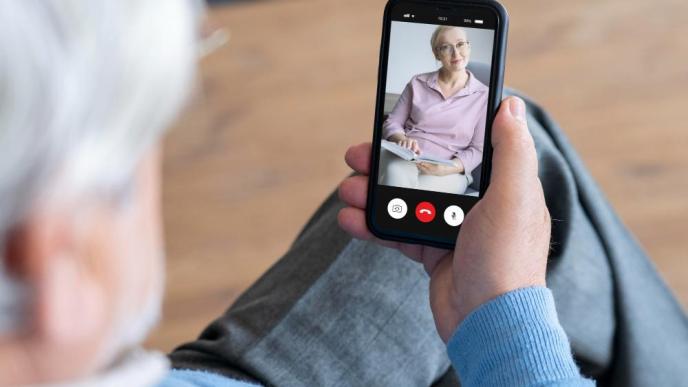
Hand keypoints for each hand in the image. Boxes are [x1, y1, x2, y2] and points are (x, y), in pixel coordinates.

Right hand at [338, 97, 549, 341]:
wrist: (489, 323)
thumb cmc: (506, 260)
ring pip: (404, 200)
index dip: (431, 132)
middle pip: (423, 171)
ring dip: (372, 193)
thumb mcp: (514, 198)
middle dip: (386, 162)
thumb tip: (512, 106)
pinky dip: (372, 225)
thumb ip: (512, 152)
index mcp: (498, 186)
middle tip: (358, 155)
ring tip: (347, 190)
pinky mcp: (431, 253)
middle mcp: (474, 204)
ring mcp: (450, 229)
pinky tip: (351, 220)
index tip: (403, 120)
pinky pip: (397, 231)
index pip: (460, 147)